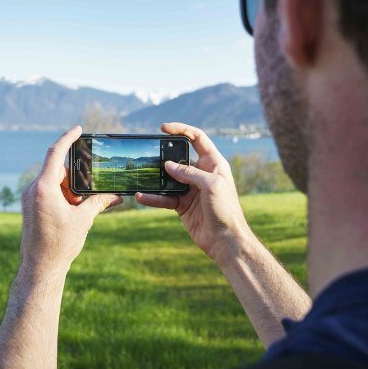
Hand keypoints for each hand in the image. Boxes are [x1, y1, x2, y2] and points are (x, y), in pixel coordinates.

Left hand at [20, 126, 121, 278]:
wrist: (40, 268)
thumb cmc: (60, 244)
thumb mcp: (83, 219)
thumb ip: (98, 202)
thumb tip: (116, 195)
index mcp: (44, 188)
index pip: (56, 153)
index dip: (67, 138)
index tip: (78, 129)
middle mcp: (33, 189)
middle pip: (58, 170)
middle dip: (77, 176)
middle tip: (91, 187)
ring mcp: (30, 198)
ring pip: (54, 182)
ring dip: (70, 189)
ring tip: (83, 206)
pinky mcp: (30, 207)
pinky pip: (48, 192)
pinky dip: (63, 196)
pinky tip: (75, 209)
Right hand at [135, 123, 250, 265]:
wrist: (225, 240)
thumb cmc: (225, 210)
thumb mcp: (211, 185)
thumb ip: (189, 172)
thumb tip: (168, 165)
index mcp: (213, 163)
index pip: (197, 138)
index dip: (182, 130)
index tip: (164, 128)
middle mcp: (201, 174)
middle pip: (179, 157)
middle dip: (164, 155)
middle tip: (149, 154)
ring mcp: (191, 189)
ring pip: (168, 178)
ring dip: (155, 178)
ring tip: (141, 175)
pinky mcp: (182, 205)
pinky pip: (164, 197)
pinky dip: (153, 197)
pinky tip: (142, 196)